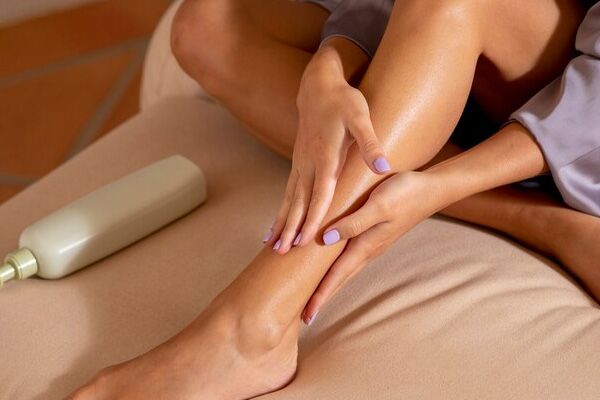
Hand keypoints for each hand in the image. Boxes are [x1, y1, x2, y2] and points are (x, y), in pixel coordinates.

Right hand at [264, 44, 390, 253]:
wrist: (318, 86)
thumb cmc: (343, 102)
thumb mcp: (361, 118)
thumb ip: (371, 144)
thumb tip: (384, 167)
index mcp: (325, 156)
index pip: (320, 194)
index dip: (314, 217)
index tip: (305, 239)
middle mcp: (308, 163)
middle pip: (298, 202)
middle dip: (290, 228)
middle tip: (281, 253)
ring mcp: (299, 163)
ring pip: (289, 199)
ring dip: (280, 222)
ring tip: (270, 245)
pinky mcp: (297, 163)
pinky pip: (288, 192)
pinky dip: (281, 210)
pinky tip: (275, 224)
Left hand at [302, 171, 443, 324]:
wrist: (432, 188)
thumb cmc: (405, 193)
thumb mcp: (378, 205)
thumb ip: (353, 223)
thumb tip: (325, 239)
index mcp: (366, 245)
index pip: (337, 276)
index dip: (320, 295)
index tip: (307, 316)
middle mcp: (368, 249)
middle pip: (340, 279)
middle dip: (322, 297)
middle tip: (305, 317)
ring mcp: (373, 243)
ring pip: (346, 270)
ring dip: (330, 284)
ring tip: (315, 297)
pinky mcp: (375, 234)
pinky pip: (351, 257)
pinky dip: (338, 267)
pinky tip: (333, 266)